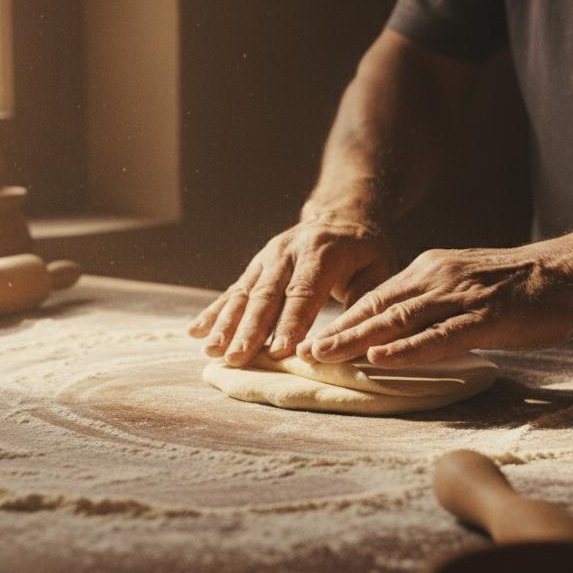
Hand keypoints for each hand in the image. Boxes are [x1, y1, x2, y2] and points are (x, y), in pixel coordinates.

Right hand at [188, 217, 393, 365]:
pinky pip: (232, 291)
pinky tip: (195, 332)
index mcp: (322, 252)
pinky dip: (213, 312)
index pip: (303, 293)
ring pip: (244, 294)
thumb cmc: (365, 251)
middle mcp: (287, 252)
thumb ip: (363, 303)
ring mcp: (266, 258)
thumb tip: (348, 340)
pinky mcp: (255, 267)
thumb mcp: (378, 270)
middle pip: (266, 296)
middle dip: (249, 330)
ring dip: (226, 324)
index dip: (291, 324)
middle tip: (237, 358)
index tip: (279, 352)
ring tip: (212, 350)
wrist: (341, 214)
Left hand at [300, 241, 572, 366]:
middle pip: (376, 308)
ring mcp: (462, 296)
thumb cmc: (528, 286)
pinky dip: (406, 349)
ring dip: (356, 340)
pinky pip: (440, 336)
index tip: (312, 340)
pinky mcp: (487, 316)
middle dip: (336, 332)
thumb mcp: (469, 288)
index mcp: (432, 270)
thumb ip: (437, 305)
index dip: (342, 320)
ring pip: (398, 320)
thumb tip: (407, 331)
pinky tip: (380, 359)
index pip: (377, 298)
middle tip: (301, 353)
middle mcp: (439, 278)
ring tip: (324, 357)